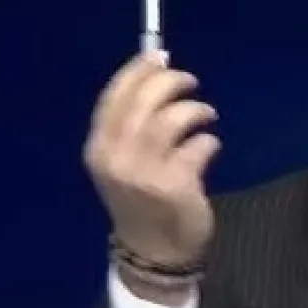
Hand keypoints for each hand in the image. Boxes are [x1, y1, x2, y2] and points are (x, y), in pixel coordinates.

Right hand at [83, 52, 220, 265]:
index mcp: (98, 148)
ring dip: (195, 110)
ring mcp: (145, 174)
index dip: (138, 70)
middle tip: (190, 81)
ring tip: (206, 114)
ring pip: (172, 119)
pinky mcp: (176, 186)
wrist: (153, 252)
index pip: (114, 96)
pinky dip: (209, 141)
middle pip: (143, 101)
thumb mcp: (123, 162)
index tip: (159, 55)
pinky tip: (209, 148)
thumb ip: (133, 124)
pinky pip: (199, 146)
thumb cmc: (141, 199)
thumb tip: (157, 72)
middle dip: (170, 82)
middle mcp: (116, 159)